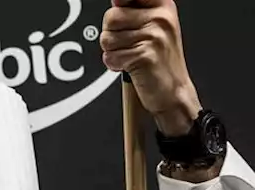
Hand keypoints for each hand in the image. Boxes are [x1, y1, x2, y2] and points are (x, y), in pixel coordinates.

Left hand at [101, 0, 200, 135]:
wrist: (173, 90)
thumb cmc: (160, 60)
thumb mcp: (154, 27)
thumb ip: (133, 10)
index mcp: (163, 6)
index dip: (120, 4)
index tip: (121, 10)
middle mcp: (160, 18)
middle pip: (111, 17)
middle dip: (111, 34)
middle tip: (128, 45)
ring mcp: (154, 36)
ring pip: (107, 38)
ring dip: (112, 51)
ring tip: (131, 55)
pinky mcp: (145, 55)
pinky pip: (110, 56)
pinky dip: (115, 65)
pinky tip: (131, 66)